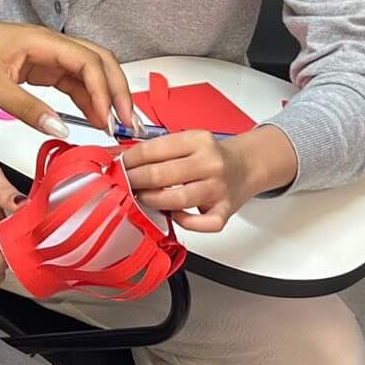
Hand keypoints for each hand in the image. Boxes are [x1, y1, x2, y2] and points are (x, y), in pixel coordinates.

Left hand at [0, 13, 134, 138]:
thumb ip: (28, 109)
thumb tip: (61, 130)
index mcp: (43, 41)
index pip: (87, 61)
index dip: (103, 89)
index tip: (109, 118)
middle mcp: (52, 45)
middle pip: (99, 62)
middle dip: (117, 90)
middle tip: (129, 122)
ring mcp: (49, 56)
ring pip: (89, 73)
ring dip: (105, 97)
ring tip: (116, 127)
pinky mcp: (43, 67)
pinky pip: (73, 82)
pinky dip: (86, 99)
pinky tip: (94, 119)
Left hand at [121, 130, 263, 232]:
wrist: (247, 166)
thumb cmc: (212, 156)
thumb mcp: (187, 143)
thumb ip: (157, 150)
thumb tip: (118, 158)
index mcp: (198, 140)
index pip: (153, 149)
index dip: (129, 160)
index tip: (117, 166)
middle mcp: (210, 162)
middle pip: (161, 175)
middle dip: (134, 181)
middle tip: (123, 185)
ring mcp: (219, 188)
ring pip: (177, 199)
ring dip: (152, 200)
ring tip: (142, 198)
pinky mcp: (225, 210)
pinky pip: (202, 224)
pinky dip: (184, 221)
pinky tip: (174, 214)